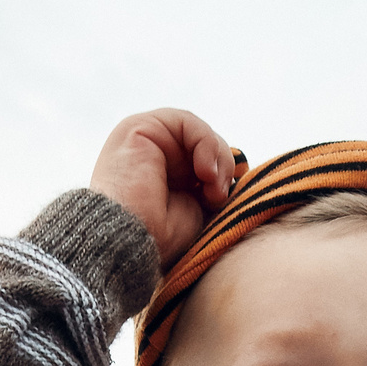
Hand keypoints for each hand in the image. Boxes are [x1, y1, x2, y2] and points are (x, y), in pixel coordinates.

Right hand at [91, 109, 237, 267]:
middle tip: (218, 197)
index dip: (221, 174)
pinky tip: (204, 171)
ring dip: (216, 157)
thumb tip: (237, 167)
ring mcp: (144, 138)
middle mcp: (151, 153)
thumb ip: (213, 185)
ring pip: (197, 132)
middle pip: (202, 144)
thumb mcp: (197, 208)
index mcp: (162, 173)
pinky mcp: (139, 127)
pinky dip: (206, 144)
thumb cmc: (159, 238)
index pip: (202, 158)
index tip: (222, 201)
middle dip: (221, 167)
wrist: (130, 242)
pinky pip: (188, 123)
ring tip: (211, 187)